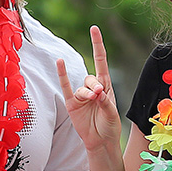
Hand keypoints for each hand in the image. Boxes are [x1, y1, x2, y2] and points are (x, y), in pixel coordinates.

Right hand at [58, 26, 121, 152]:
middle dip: (95, 86)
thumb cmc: (109, 126)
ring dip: (87, 93)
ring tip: (93, 101)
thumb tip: (96, 92)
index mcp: (106, 86)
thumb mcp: (112, 113)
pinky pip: (66, 87)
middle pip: (91, 78)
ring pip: (82, 87)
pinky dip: (62, 75)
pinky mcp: (72, 104)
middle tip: (99, 95)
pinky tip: (59, 62)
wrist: (101, 142)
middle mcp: (93, 88)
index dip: (97, 45)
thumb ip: (105, 101)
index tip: (94, 29)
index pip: (101, 61)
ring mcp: (81, 96)